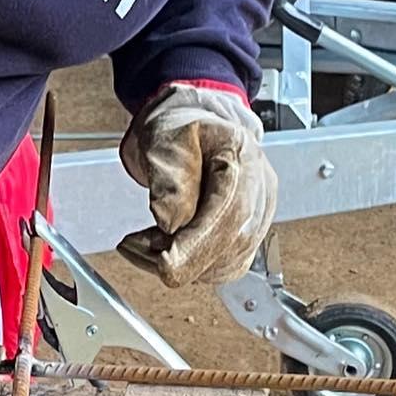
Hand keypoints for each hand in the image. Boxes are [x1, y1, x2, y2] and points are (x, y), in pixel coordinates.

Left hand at [117, 83, 275, 287]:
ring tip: (145, 241)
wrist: (193, 130)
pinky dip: (191, 266)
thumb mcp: (163, 139)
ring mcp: (259, 213)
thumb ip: (168, 176)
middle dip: (182, 257)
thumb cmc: (179, 129)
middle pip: (233, 242)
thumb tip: (170, 221)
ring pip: (227, 261)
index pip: (230, 210)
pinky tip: (164, 249)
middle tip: (135, 246)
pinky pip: (223, 265)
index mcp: (241, 154)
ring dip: (183, 264)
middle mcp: (260, 188)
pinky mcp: (248, 234)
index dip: (199, 243)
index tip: (165, 263)